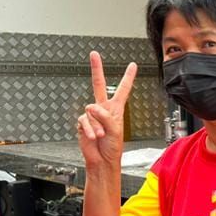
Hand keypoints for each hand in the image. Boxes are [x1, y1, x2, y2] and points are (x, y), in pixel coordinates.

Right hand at [77, 52, 136, 168]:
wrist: (102, 160)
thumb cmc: (113, 148)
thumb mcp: (115, 130)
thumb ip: (105, 116)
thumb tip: (91, 108)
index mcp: (116, 109)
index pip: (123, 89)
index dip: (128, 77)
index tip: (133, 65)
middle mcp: (104, 109)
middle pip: (99, 85)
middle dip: (96, 69)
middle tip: (94, 55)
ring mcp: (92, 115)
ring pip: (91, 112)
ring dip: (97, 126)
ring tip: (101, 135)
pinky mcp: (83, 123)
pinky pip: (84, 121)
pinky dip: (89, 130)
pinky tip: (93, 137)